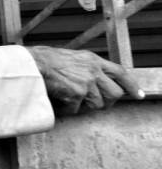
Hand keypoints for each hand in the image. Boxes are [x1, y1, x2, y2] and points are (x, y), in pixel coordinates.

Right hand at [26, 46, 144, 115]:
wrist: (31, 64)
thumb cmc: (43, 60)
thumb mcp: (70, 58)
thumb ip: (85, 68)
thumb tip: (91, 82)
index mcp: (92, 60)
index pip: (120, 72)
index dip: (131, 85)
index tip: (138, 95)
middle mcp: (93, 71)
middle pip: (114, 93)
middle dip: (106, 102)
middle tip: (93, 104)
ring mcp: (86, 83)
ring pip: (97, 104)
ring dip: (83, 107)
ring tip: (69, 101)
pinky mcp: (76, 94)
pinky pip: (75, 110)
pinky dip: (65, 110)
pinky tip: (57, 102)